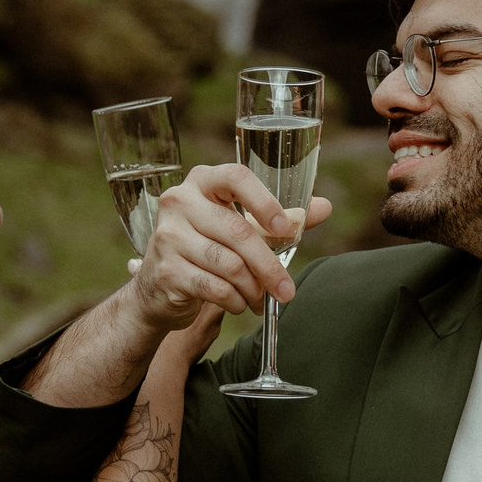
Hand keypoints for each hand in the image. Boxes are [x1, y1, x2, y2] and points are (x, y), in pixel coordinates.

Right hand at [126, 162, 335, 330]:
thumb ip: (280, 220)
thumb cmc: (206, 249)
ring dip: (253, 288)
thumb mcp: (241, 229)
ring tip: (260, 299)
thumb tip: (324, 207)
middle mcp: (179, 202)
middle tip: (287, 290)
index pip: (236, 177)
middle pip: (238, 231)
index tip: (285, 227)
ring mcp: (168, 236)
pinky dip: (234, 300)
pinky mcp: (165, 270)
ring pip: (228, 264)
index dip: (264, 201)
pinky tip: (239, 303)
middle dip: (269, 266)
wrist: (157, 287)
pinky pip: (213, 287)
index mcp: (202, 182)